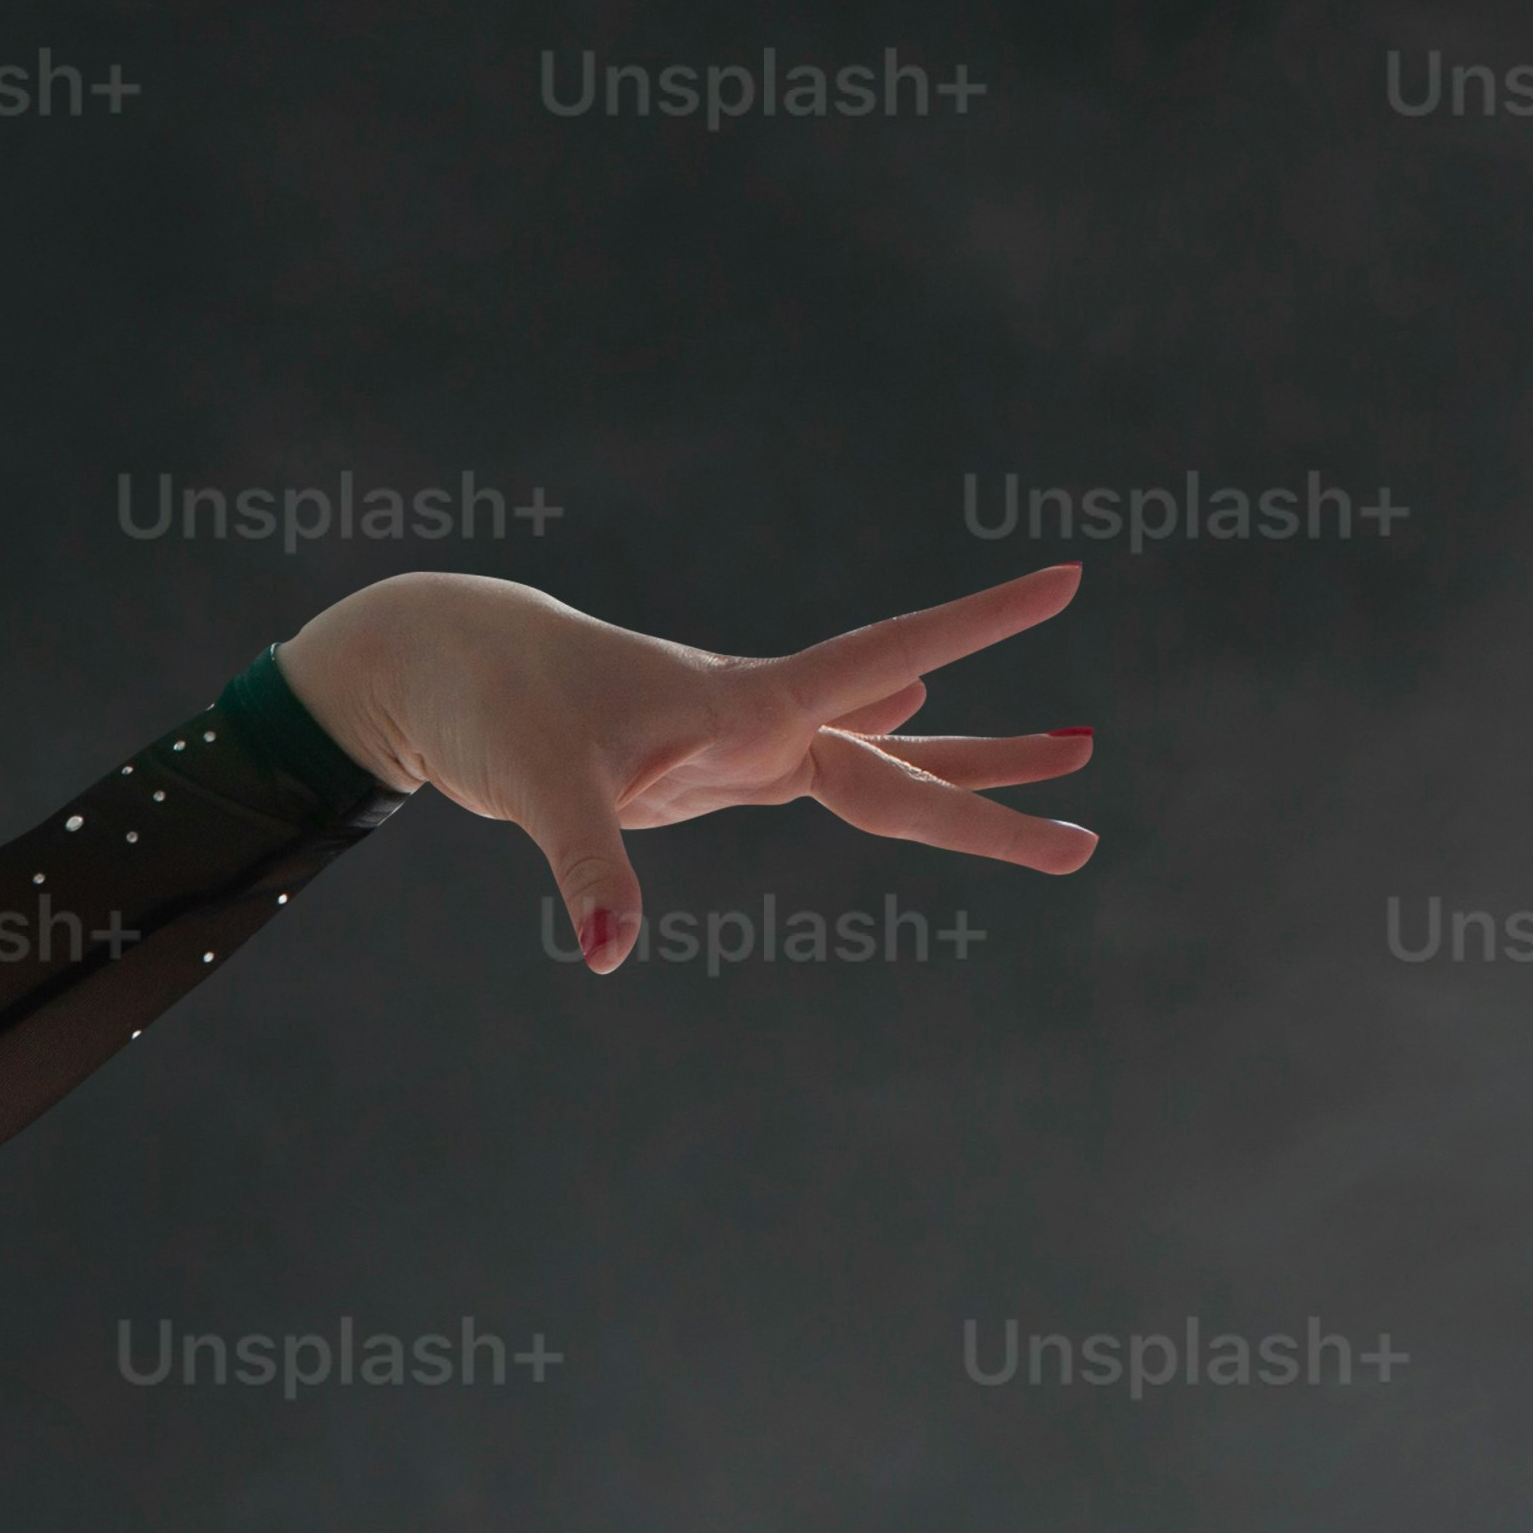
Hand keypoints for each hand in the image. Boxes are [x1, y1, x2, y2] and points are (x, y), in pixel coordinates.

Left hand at [274, 563, 1103, 976]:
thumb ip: (586, 867)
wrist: (444, 662)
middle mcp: (759, 715)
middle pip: (902, 756)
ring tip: (1070, 751)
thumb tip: (612, 955)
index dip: (979, 623)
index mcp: (744, 701)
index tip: (1065, 577)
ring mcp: (742, 738)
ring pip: (880, 756)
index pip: (886, 656)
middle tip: (1088, 812)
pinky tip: (923, 705)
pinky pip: (823, 764)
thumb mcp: (539, 784)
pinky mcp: (712, 760)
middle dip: (993, 788)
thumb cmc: (494, 704)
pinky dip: (884, 749)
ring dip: (967, 763)